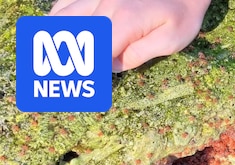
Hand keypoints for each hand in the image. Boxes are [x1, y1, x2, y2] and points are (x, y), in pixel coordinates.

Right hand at [50, 0, 211, 71]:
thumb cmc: (181, 15)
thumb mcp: (170, 41)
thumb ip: (138, 55)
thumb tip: (111, 66)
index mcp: (124, 22)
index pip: (95, 52)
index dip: (87, 71)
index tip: (81, 85)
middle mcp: (105, 5)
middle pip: (73, 35)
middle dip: (65, 58)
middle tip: (60, 77)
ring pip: (63, 16)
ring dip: (55, 37)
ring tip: (52, 57)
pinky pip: (66, 2)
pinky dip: (58, 17)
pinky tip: (58, 30)